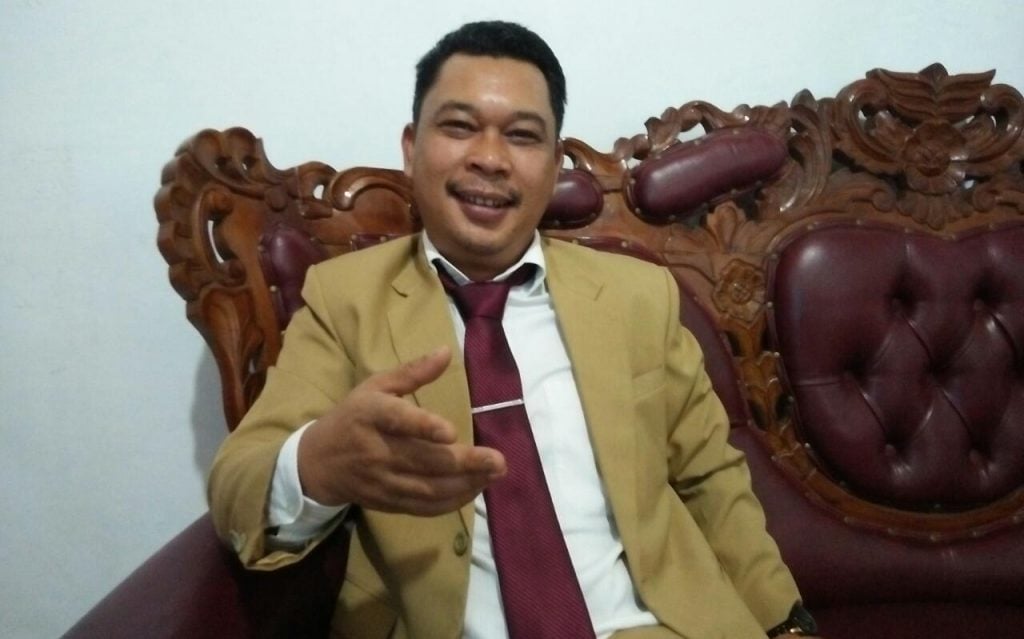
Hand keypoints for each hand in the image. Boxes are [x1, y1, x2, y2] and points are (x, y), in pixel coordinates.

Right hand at [297, 346, 505, 515]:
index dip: (423, 427)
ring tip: (494, 474)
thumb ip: (412, 372)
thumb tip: (446, 352)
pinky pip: (424, 507)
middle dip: (464, 463)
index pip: (397, 421)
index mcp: (371, 414)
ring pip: (428, 488)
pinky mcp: (388, 502)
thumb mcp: (375, 386)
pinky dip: (452, 501)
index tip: (451, 432)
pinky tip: (475, 489)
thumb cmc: (352, 417)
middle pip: (423, 460)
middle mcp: (376, 450)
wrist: (316, 464)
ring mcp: (382, 480)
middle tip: (498, 460)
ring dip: (466, 484)